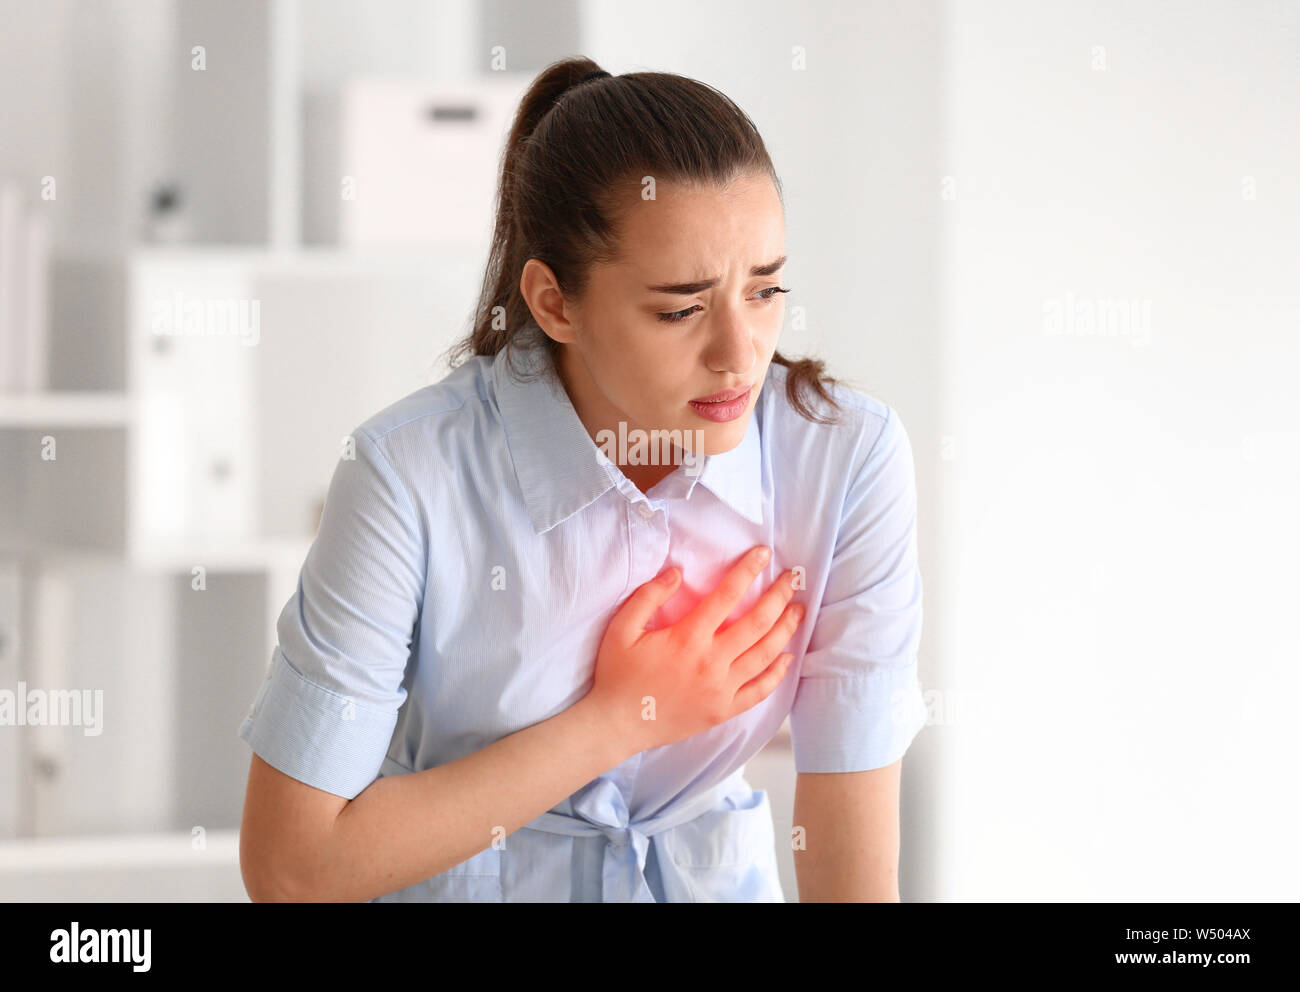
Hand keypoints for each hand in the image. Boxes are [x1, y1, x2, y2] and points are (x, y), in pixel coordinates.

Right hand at [584, 545, 804, 756]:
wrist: (617, 725)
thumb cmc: (618, 674)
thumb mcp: (621, 628)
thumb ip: (648, 596)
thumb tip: (677, 573)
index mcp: (688, 638)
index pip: (727, 595)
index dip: (747, 571)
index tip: (764, 554)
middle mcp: (711, 662)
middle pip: (757, 623)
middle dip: (779, 597)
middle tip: (792, 580)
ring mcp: (721, 690)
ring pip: (765, 655)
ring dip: (785, 629)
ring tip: (798, 610)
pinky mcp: (723, 711)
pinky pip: (759, 691)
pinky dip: (778, 673)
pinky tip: (788, 657)